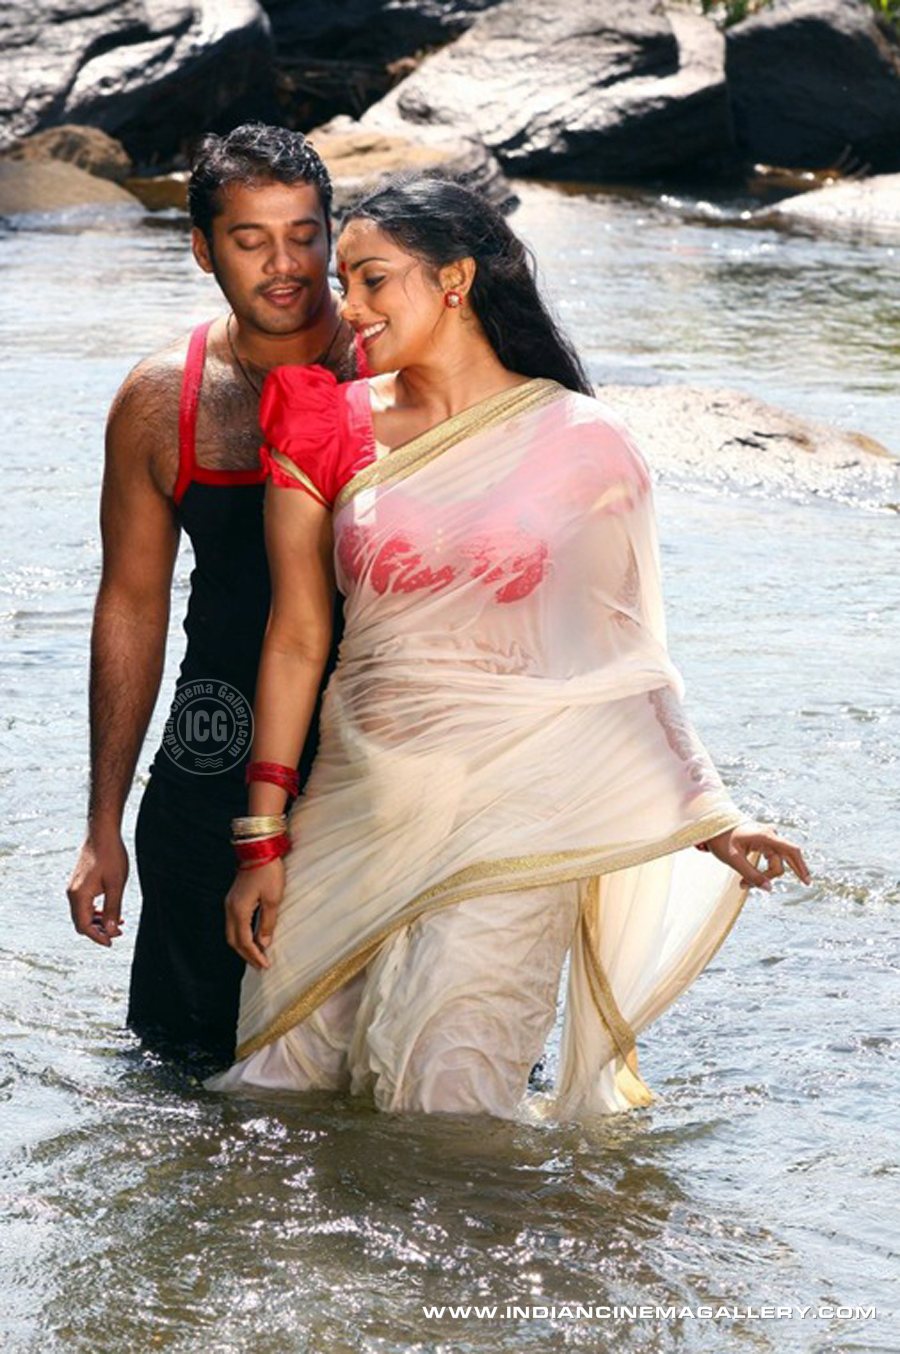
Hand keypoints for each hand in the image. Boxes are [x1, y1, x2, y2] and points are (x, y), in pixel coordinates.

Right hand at [67, 828, 127, 946]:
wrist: (102, 833)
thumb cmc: (111, 856)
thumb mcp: (115, 885)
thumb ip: (113, 909)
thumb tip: (112, 931)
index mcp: (79, 896)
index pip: (84, 926)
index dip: (98, 937)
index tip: (112, 942)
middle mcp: (72, 894)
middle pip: (81, 923)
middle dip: (99, 931)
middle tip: (118, 934)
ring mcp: (74, 888)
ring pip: (83, 914)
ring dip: (99, 922)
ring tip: (119, 924)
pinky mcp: (79, 883)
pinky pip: (85, 905)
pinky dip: (97, 912)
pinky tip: (112, 911)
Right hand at [225, 858, 284, 969]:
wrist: (259, 849)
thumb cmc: (268, 872)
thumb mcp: (273, 899)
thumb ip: (267, 923)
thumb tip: (264, 943)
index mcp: (239, 911)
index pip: (244, 942)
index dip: (254, 956)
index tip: (265, 965)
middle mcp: (230, 909)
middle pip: (233, 940)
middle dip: (246, 955)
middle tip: (260, 965)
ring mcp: (230, 903)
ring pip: (232, 932)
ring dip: (243, 946)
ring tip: (257, 955)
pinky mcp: (234, 898)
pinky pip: (234, 923)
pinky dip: (242, 935)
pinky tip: (253, 937)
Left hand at [703, 822, 810, 892]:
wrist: (714, 826)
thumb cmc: (722, 840)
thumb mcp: (734, 860)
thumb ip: (751, 875)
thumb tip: (769, 889)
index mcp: (765, 835)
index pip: (791, 850)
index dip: (801, 866)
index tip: (806, 882)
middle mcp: (771, 835)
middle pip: (782, 861)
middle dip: (769, 876)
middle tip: (745, 886)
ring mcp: (769, 839)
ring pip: (774, 863)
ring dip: (761, 875)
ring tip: (741, 883)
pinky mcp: (765, 843)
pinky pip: (770, 860)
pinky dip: (761, 871)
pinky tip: (746, 880)